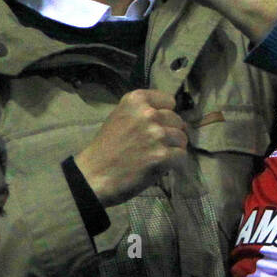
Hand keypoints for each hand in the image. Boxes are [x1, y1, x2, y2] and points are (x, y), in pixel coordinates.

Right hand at [74, 90, 191, 207]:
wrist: (94, 175)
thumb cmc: (106, 148)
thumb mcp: (120, 117)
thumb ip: (142, 112)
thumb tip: (168, 115)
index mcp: (136, 100)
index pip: (169, 101)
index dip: (165, 114)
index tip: (157, 125)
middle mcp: (148, 113)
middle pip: (177, 120)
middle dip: (171, 132)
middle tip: (157, 144)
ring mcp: (157, 134)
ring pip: (182, 138)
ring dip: (174, 148)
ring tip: (159, 156)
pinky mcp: (162, 155)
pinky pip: (181, 156)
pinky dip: (175, 163)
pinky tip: (161, 166)